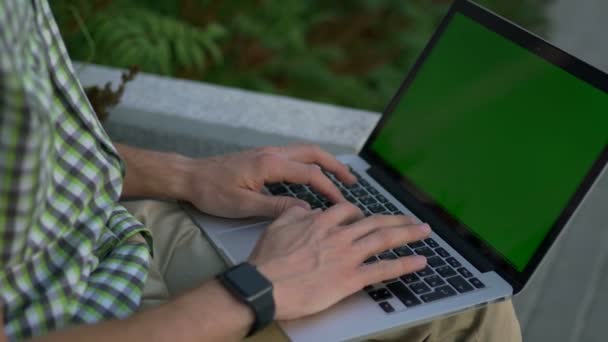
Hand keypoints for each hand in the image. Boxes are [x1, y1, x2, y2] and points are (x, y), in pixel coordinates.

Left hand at [183, 144, 356, 217]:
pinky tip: (312, 176)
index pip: (310, 174)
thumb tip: (305, 211)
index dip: (329, 189)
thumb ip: (276, 208)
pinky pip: (294, 156)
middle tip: (352, 182)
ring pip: (304, 152)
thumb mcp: (243, 205)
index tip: (342, 204)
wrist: (190, 177)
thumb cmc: (211, 191)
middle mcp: (272, 153)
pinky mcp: (262, 157)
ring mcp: (267, 153)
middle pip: (313, 153)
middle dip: (335, 166)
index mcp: (270, 164)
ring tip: (339, 177)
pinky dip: (311, 163)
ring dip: (324, 163)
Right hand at [248, 203, 430, 319]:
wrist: (266, 285)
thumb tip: (307, 210)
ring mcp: (347, 256)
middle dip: (397, 220)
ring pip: (384, 239)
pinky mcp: (351, 278)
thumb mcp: (277, 226)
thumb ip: (295, 213)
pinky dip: (404, 264)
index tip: (366, 217)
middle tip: (412, 220)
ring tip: (423, 232)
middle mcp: (339, 235)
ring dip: (408, 234)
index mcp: (321, 222)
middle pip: (375, 222)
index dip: (360, 213)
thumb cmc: (268, 260)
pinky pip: (383, 269)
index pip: (348, 211)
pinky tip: (419, 262)